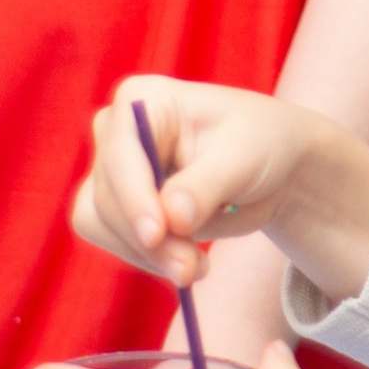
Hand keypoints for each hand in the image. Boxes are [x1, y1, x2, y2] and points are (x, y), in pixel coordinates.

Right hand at [70, 80, 368, 306]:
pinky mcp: (115, 204)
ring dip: (145, 254)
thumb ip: (205, 186)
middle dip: (148, 239)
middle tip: (190, 270)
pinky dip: (144, 258)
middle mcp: (115, 130)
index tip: (157, 235)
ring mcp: (111, 168)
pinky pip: (111, 240)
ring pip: (99, 222)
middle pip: (106, 196)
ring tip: (196, 266)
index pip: (120, 156)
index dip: (134, 199)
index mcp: (142, 98)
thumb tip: (172, 218)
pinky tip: (184, 260)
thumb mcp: (244, 157)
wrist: (270, 163)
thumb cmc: (259, 143)